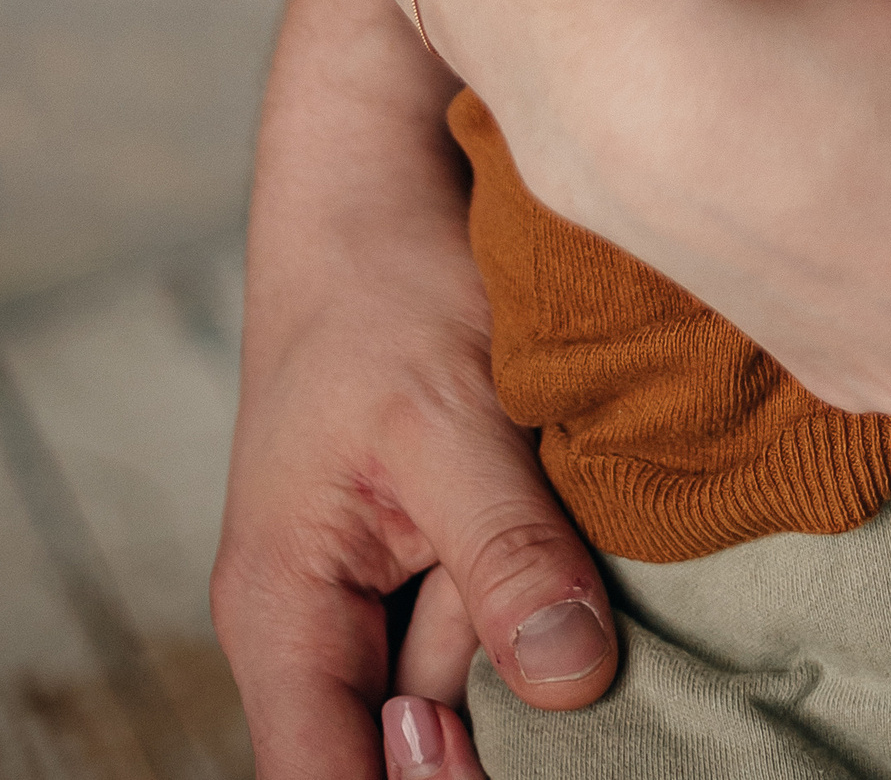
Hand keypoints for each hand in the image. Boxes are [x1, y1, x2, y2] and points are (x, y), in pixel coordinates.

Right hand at [216, 0, 617, 779]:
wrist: (379, 169)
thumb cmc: (383, 284)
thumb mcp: (451, 415)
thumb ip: (506, 554)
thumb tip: (568, 683)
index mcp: (285, 615)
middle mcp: (323, 617)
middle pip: (408, 749)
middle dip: (498, 740)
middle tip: (598, 695)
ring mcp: (385, 577)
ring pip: (471, 674)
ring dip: (542, 653)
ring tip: (594, 588)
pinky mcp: (444, 533)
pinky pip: (502, 601)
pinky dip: (555, 592)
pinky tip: (606, 564)